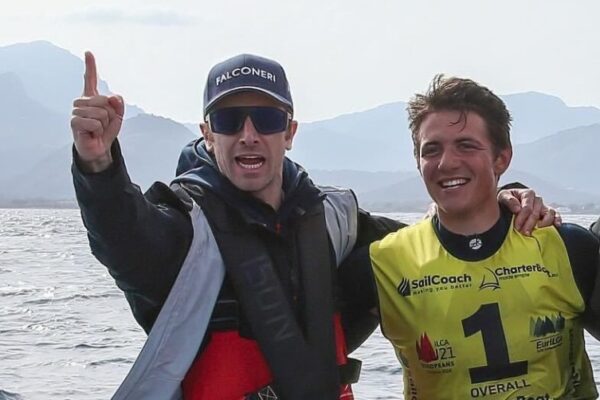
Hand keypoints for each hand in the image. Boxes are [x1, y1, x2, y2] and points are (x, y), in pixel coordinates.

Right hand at [71, 51, 123, 171]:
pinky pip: (95, 122)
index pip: (90, 79)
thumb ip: (118, 105)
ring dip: (104, 124)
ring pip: (100, 113)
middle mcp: (82, 101)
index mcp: (92, 97)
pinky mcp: (74, 122)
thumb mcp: (117, 117)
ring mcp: (76, 111)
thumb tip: (113, 97)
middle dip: (110, 115)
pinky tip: (92, 133)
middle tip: (103, 123)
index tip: (88, 52)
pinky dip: (98, 130)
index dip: (90, 65)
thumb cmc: (105, 131)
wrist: (98, 147)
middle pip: (104, 101)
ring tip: (97, 129)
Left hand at [498, 188, 561, 235]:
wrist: (507, 203)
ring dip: (543, 223)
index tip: (517, 226)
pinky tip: (556, 225)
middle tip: (524, 232)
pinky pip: (555, 215)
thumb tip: (517, 209)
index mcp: (527, 193)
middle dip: (530, 223)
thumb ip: (509, 200)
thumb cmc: (506, 199)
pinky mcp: (547, 212)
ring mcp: (543, 206)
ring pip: (549, 213)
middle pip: (536, 212)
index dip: (522, 217)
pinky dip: (557, 219)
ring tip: (536, 230)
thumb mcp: (503, 196)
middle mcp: (536, 199)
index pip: (527, 207)